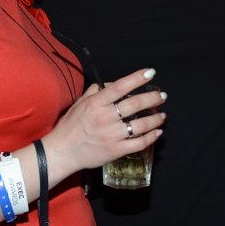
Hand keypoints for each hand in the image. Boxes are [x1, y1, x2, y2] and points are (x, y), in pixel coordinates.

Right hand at [44, 68, 165, 179]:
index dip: (137, 78)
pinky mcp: (115, 150)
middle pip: (135, 104)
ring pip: (140, 125)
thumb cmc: (69, 128)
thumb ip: (94, 92)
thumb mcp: (79, 104)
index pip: (120, 87)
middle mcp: (105, 117)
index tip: (150, 73)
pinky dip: (151, 137)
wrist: (62, 153)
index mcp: (96, 103)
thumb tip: (107, 84)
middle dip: (152, 98)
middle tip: (162, 96)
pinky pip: (139, 143)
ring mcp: (111, 135)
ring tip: (162, 115)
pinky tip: (157, 133)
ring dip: (155, 119)